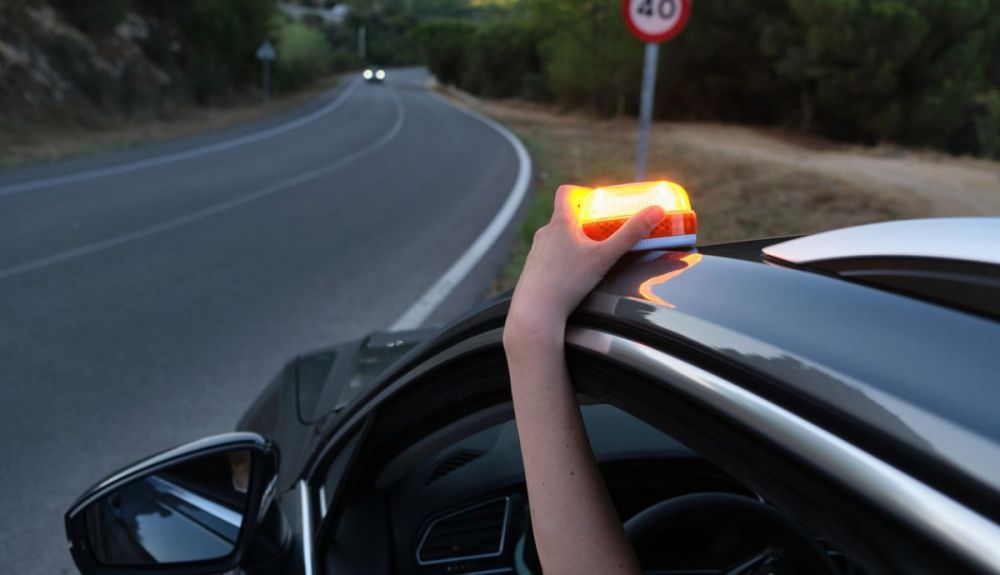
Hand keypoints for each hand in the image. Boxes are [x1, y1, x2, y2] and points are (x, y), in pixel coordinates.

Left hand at [506, 185, 664, 345]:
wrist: (536, 312)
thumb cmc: (568, 282)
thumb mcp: (605, 256)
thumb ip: (631, 234)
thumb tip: (656, 210)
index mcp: (560, 222)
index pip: (565, 192)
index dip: (581, 191)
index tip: (596, 200)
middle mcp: (544, 233)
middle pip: (564, 216)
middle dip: (584, 221)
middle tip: (602, 231)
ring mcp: (536, 251)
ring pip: (556, 238)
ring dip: (572, 241)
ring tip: (590, 256)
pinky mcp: (533, 269)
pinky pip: (549, 256)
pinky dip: (562, 259)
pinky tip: (573, 275)